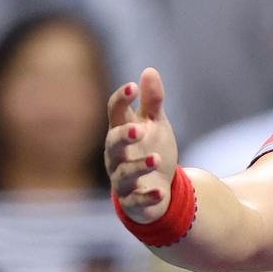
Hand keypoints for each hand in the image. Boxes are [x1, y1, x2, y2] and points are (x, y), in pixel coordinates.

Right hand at [105, 67, 178, 223]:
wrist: (156, 187)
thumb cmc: (150, 149)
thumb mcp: (155, 124)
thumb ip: (152, 101)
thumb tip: (149, 70)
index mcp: (121, 132)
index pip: (115, 114)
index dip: (122, 100)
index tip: (132, 87)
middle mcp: (117, 156)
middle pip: (112, 144)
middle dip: (122, 137)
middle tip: (137, 130)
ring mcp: (122, 179)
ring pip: (124, 173)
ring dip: (138, 166)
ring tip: (154, 158)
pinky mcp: (132, 201)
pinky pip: (136, 201)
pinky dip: (147, 197)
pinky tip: (160, 192)